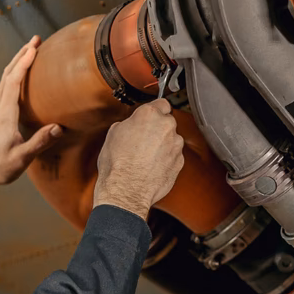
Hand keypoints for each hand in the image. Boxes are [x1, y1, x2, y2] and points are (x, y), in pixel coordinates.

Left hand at [0, 38, 63, 203]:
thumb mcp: (22, 157)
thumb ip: (40, 142)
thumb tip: (59, 127)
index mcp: (5, 114)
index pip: (14, 82)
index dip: (24, 63)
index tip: (34, 48)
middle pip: (9, 74)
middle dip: (22, 55)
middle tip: (35, 39)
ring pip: (6, 79)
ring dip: (18, 62)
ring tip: (30, 50)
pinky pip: (5, 88)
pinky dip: (15, 75)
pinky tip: (21, 75)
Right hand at [92, 99, 183, 219]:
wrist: (126, 191)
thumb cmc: (117, 165)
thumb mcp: (113, 134)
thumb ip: (129, 123)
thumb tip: (132, 124)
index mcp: (149, 114)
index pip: (162, 103)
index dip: (156, 110)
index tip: (152, 115)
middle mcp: (166, 126)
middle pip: (167, 121)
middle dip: (158, 128)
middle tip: (143, 139)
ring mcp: (175, 144)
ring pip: (172, 139)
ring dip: (163, 144)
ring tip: (145, 156)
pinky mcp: (180, 161)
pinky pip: (174, 155)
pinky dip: (166, 159)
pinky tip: (152, 166)